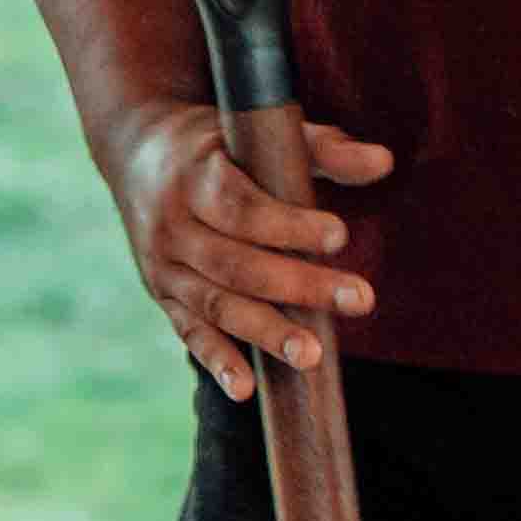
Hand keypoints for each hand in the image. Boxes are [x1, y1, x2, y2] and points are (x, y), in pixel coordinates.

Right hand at [100, 98, 396, 399]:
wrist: (135, 154)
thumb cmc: (217, 145)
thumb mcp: (258, 131)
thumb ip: (322, 148)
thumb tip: (384, 163)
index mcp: (193, 177)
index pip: (240, 207)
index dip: (288, 225)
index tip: (339, 234)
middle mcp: (171, 224)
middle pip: (235, 263)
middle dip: (298, 285)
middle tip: (360, 299)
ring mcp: (164, 265)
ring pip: (215, 304)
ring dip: (265, 331)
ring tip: (313, 355)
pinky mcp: (164, 295)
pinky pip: (189, 332)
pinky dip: (216, 360)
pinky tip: (247, 388)